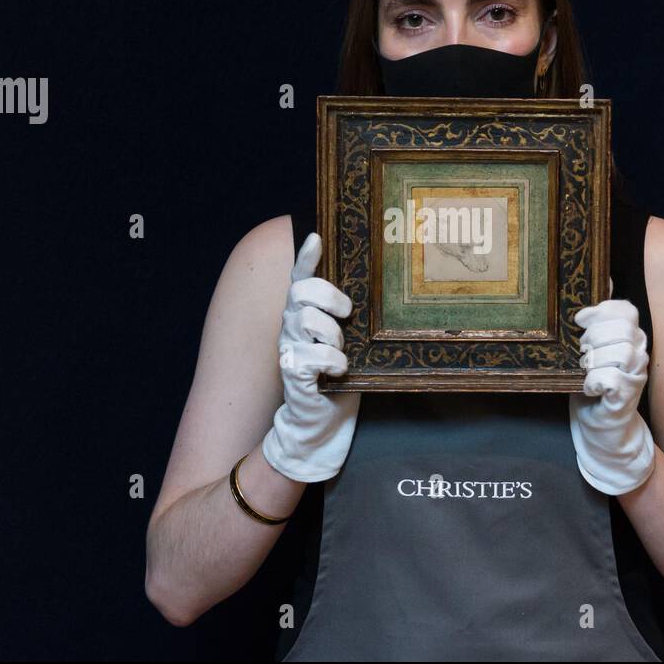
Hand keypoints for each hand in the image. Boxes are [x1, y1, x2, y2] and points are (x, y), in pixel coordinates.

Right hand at [260, 232, 361, 482]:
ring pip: (307, 320)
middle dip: (328, 297)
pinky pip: (310, 355)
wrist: (323, 425)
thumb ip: (348, 319)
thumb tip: (374, 290)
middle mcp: (291, 327)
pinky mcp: (292, 373)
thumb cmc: (340, 380)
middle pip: (302, 291)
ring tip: (342, 353)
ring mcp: (289, 348)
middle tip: (346, 314)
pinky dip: (331, 362)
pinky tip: (338, 372)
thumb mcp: (349, 342)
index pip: (300, 278)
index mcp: (305, 314)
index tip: (316, 237)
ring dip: (332, 336)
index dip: (306, 257)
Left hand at [568, 287, 655, 495]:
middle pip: (621, 329)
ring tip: (586, 370)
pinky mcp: (627, 397)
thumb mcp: (592, 347)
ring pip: (620, 352)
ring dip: (594, 360)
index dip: (601, 311)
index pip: (625, 309)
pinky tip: (589, 387)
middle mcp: (640, 353)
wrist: (601, 426)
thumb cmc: (594, 384)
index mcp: (632, 336)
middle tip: (582, 353)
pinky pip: (611, 378)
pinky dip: (594, 381)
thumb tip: (605, 279)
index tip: (580, 321)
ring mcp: (636, 376)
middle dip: (593, 337)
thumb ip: (599, 318)